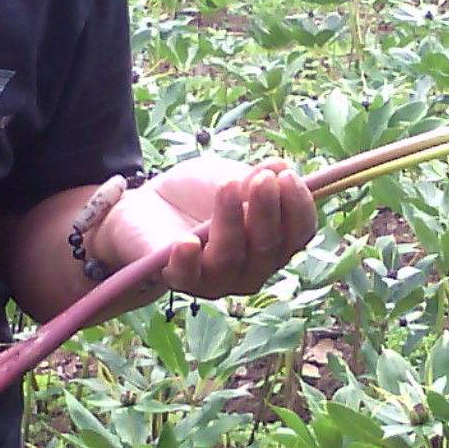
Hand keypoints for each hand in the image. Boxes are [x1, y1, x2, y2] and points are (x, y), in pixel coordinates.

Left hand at [103, 156, 316, 301]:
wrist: (150, 202)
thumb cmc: (199, 193)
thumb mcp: (230, 177)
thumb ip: (254, 179)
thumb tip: (279, 167)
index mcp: (273, 242)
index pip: (299, 234)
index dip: (299, 208)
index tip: (287, 176)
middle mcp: (252, 268)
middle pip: (269, 249)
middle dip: (267, 211)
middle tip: (262, 179)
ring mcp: (218, 280)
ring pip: (231, 258)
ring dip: (231, 221)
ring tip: (227, 186)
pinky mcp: (181, 280)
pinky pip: (188, 276)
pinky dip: (188, 259)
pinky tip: (187, 241)